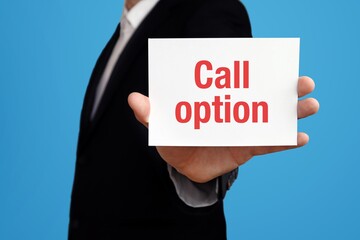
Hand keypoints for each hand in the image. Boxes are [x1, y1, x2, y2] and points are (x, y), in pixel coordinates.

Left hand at [128, 76, 319, 182]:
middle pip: (262, 96)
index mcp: (216, 99)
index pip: (236, 80)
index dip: (253, 70)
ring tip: (310, 105)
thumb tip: (135, 99)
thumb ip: (150, 113)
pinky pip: (269, 144)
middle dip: (284, 88)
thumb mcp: (161, 126)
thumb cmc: (173, 140)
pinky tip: (301, 137)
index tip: (271, 61)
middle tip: (302, 81)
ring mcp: (243, 128)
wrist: (183, 166)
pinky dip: (285, 140)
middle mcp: (234, 110)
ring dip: (292, 111)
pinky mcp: (248, 148)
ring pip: (272, 117)